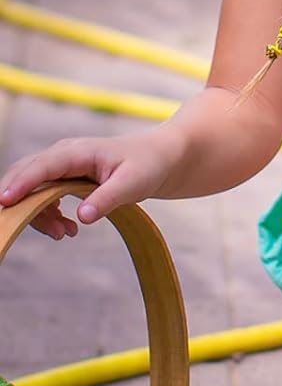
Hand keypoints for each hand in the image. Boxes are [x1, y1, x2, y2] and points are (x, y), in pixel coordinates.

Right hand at [0, 126, 183, 238]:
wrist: (161, 158)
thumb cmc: (149, 165)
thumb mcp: (133, 183)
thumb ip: (107, 199)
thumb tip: (82, 216)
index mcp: (78, 152)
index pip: (42, 166)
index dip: (21, 184)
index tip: (5, 202)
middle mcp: (64, 155)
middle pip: (25, 176)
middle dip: (21, 204)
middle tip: (38, 230)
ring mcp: (62, 166)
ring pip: (31, 189)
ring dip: (39, 215)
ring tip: (65, 234)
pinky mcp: (64, 177)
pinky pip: (42, 196)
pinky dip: (47, 215)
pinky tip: (67, 229)